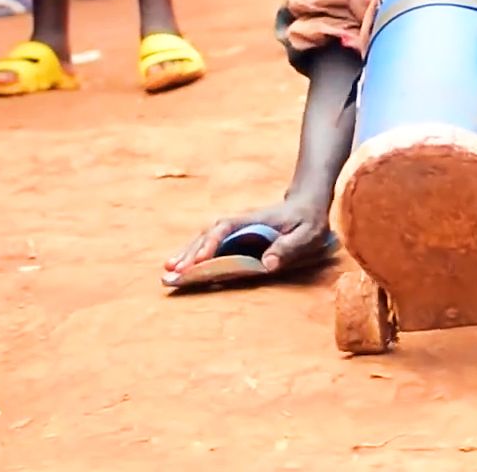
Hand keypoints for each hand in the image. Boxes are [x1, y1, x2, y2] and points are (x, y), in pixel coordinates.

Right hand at [162, 194, 331, 282]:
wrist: (306, 204)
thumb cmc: (308, 221)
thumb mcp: (307, 234)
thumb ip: (289, 247)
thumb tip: (267, 263)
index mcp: (254, 222)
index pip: (226, 229)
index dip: (211, 244)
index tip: (199, 261)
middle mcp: (239, 223)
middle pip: (209, 235)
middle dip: (190, 254)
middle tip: (172, 272)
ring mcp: (236, 230)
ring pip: (205, 240)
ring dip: (187, 255)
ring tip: (168, 272)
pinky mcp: (235, 238)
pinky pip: (210, 245)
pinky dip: (195, 256)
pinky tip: (182, 267)